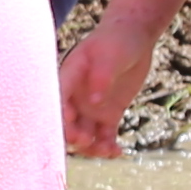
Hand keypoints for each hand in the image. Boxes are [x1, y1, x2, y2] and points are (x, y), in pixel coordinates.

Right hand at [59, 14, 167, 160]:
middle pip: (66, 124)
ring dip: (91, 147)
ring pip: (84, 135)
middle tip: (87, 141)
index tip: (71, 130)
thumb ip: (100, 76)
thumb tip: (94, 102)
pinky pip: (104, 136)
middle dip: (73, 136)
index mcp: (67, 78)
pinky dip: (108, 147)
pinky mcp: (108, 114)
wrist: (134, 36)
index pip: (57, 102)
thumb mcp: (110, 54)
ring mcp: (90, 108)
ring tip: (108, 150)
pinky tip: (118, 153)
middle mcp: (75, 97)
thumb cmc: (117, 40)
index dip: (60, 119)